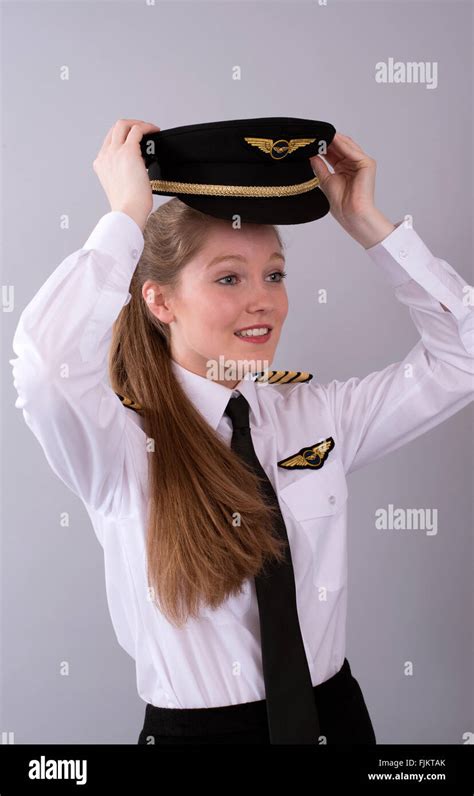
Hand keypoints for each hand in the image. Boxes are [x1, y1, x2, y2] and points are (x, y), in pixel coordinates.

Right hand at [92, 118, 160, 230]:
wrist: (128, 211)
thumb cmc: (128, 205)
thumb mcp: (120, 186)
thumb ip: (124, 172)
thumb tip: (141, 164)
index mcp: (101, 164)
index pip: (110, 142)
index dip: (123, 137)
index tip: (136, 141)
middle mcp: (105, 155)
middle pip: (114, 129)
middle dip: (130, 126)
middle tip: (144, 131)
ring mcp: (115, 152)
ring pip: (123, 125)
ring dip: (138, 124)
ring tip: (150, 129)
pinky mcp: (129, 152)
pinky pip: (137, 130)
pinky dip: (147, 127)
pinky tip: (155, 131)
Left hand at [310, 133, 394, 247]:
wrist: (351, 214)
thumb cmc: (341, 204)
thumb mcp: (325, 181)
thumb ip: (319, 167)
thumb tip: (311, 155)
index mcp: (343, 169)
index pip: (332, 153)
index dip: (322, 146)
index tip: (310, 141)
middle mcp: (353, 164)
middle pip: (340, 147)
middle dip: (328, 140)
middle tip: (315, 133)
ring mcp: (361, 163)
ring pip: (347, 146)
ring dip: (334, 139)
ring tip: (322, 133)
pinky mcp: (367, 164)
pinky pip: (352, 151)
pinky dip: (342, 144)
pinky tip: (332, 139)